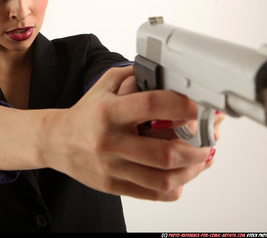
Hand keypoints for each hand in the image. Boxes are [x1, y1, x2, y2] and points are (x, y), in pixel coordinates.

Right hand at [44, 65, 217, 200]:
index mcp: (109, 112)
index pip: (151, 105)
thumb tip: (167, 72)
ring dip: (191, 170)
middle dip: (197, 148)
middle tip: (209, 139)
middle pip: (164, 152)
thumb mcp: (104, 85)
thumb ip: (134, 75)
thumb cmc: (86, 113)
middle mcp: (110, 142)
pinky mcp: (114, 186)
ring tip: (201, 159)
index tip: (202, 108)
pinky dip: (175, 187)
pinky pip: (153, 194)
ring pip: (163, 178)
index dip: (183, 106)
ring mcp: (112, 168)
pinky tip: (182, 176)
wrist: (57, 142)